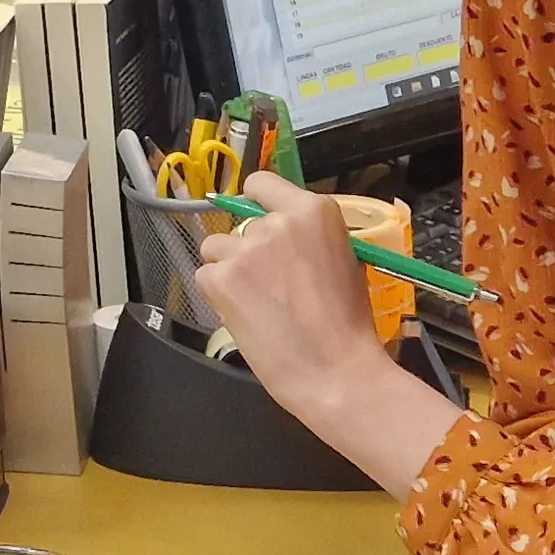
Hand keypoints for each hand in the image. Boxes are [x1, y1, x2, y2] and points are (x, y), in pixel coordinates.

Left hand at [189, 174, 393, 410]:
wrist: (335, 371)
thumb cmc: (348, 325)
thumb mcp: (343, 260)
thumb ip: (308, 238)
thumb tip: (282, 235)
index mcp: (314, 211)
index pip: (262, 183)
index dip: (256, 204)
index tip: (258, 224)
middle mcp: (277, 222)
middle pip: (239, 224)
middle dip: (248, 250)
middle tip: (268, 285)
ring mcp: (246, 249)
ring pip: (216, 248)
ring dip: (229, 271)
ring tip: (256, 304)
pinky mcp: (221, 278)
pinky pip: (206, 276)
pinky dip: (218, 295)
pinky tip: (244, 316)